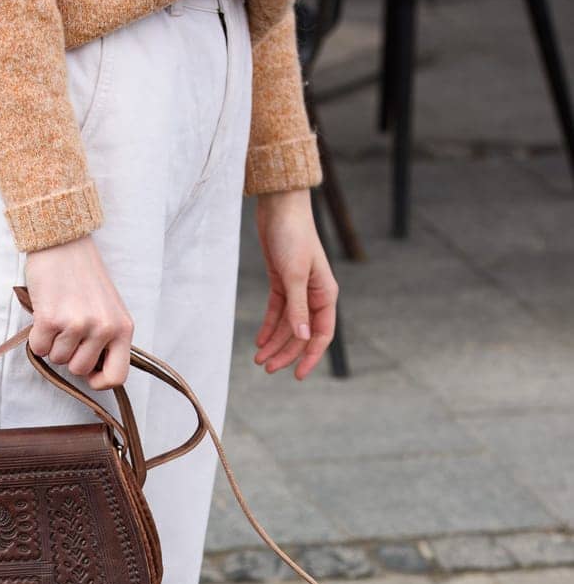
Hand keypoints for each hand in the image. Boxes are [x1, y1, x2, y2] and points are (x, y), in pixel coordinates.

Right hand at [24, 235, 133, 387]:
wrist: (63, 242)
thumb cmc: (85, 277)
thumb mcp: (110, 309)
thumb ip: (107, 340)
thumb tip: (92, 373)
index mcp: (123, 327)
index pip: (117, 377)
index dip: (99, 381)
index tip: (89, 374)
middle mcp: (103, 328)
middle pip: (80, 370)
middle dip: (69, 355)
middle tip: (68, 330)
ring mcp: (77, 324)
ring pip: (58, 360)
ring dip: (52, 344)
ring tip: (58, 317)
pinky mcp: (51, 319)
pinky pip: (39, 348)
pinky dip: (37, 337)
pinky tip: (44, 315)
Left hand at [254, 188, 337, 380]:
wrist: (280, 208)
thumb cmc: (293, 237)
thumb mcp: (294, 275)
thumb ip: (297, 308)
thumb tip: (303, 337)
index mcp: (325, 294)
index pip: (321, 334)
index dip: (310, 356)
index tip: (297, 375)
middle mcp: (314, 295)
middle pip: (302, 334)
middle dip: (286, 353)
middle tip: (267, 369)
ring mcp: (298, 289)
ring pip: (288, 326)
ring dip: (274, 343)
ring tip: (258, 360)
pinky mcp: (282, 282)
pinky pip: (277, 312)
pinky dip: (269, 328)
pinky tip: (259, 342)